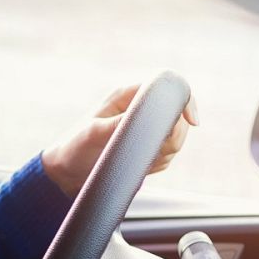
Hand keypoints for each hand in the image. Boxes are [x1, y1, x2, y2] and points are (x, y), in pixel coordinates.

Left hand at [41, 83, 197, 197]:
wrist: (67, 173)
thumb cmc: (75, 147)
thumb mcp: (94, 133)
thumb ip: (124, 124)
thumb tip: (152, 119)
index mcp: (128, 95)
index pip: (170, 84)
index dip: (185, 100)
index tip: (192, 122)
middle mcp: (141, 108)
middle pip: (180, 116)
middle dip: (172, 137)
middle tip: (148, 150)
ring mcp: (147, 127)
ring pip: (178, 138)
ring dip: (163, 153)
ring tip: (135, 159)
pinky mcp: (149, 146)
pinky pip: (170, 155)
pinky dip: (158, 163)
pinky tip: (137, 166)